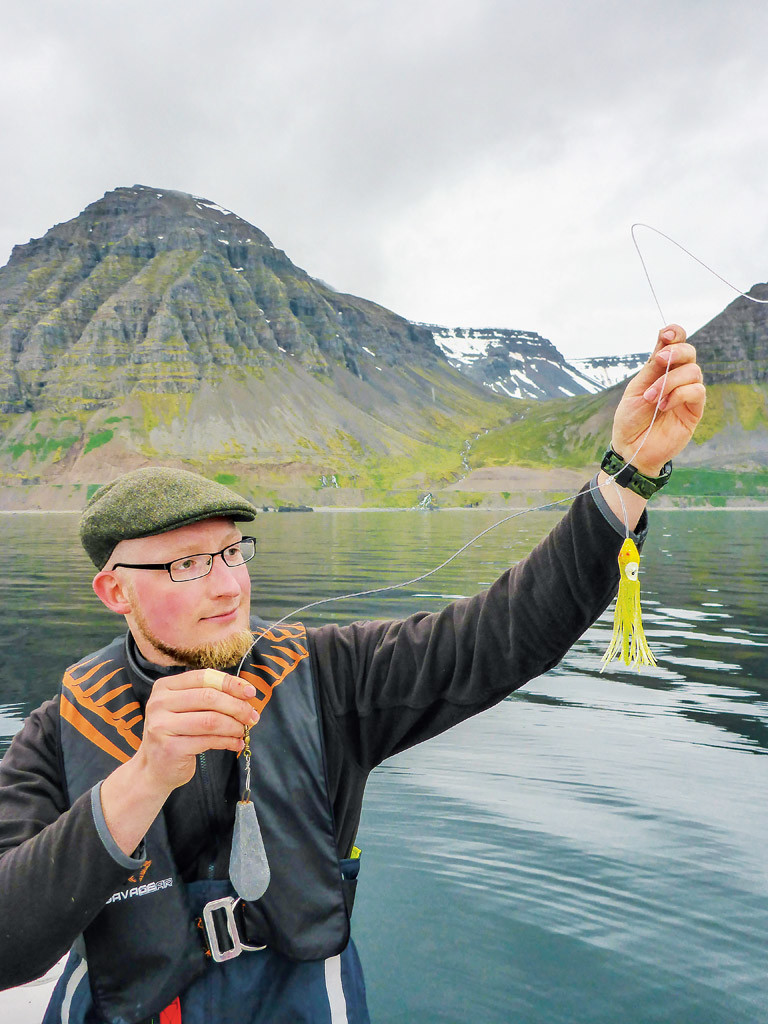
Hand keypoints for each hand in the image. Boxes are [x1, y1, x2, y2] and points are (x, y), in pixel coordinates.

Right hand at [136, 669, 259, 794]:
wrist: (154, 769)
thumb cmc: (177, 734)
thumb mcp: (186, 709)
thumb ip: (209, 697)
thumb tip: (246, 693)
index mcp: (164, 687)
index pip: (203, 677)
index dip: (230, 683)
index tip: (250, 692)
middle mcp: (159, 703)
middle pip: (209, 697)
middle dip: (237, 706)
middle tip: (252, 716)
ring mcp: (162, 726)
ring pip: (211, 720)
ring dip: (234, 725)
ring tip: (244, 731)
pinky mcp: (171, 748)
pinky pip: (209, 741)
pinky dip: (228, 741)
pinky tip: (236, 743)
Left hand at [611, 325, 705, 475]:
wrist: (631, 448)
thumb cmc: (630, 419)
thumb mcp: (635, 390)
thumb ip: (651, 368)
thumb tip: (664, 341)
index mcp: (660, 369)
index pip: (675, 343)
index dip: (675, 333)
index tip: (665, 333)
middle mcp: (676, 378)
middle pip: (689, 352)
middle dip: (676, 351)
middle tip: (659, 360)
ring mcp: (687, 393)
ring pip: (693, 371)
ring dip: (670, 381)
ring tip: (651, 398)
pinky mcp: (694, 410)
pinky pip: (697, 391)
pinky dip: (679, 394)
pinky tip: (663, 406)